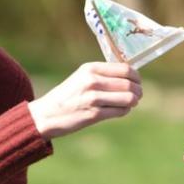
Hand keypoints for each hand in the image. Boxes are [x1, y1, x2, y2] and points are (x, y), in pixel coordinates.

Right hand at [27, 62, 141, 139]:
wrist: (46, 115)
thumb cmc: (67, 96)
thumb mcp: (82, 77)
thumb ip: (103, 75)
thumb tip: (130, 77)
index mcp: (90, 68)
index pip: (125, 69)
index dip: (136, 76)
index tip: (137, 82)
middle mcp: (92, 81)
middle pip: (130, 84)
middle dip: (138, 90)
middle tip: (138, 95)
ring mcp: (93, 98)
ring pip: (129, 98)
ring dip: (133, 102)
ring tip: (130, 103)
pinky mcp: (94, 114)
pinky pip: (120, 111)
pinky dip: (124, 111)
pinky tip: (120, 110)